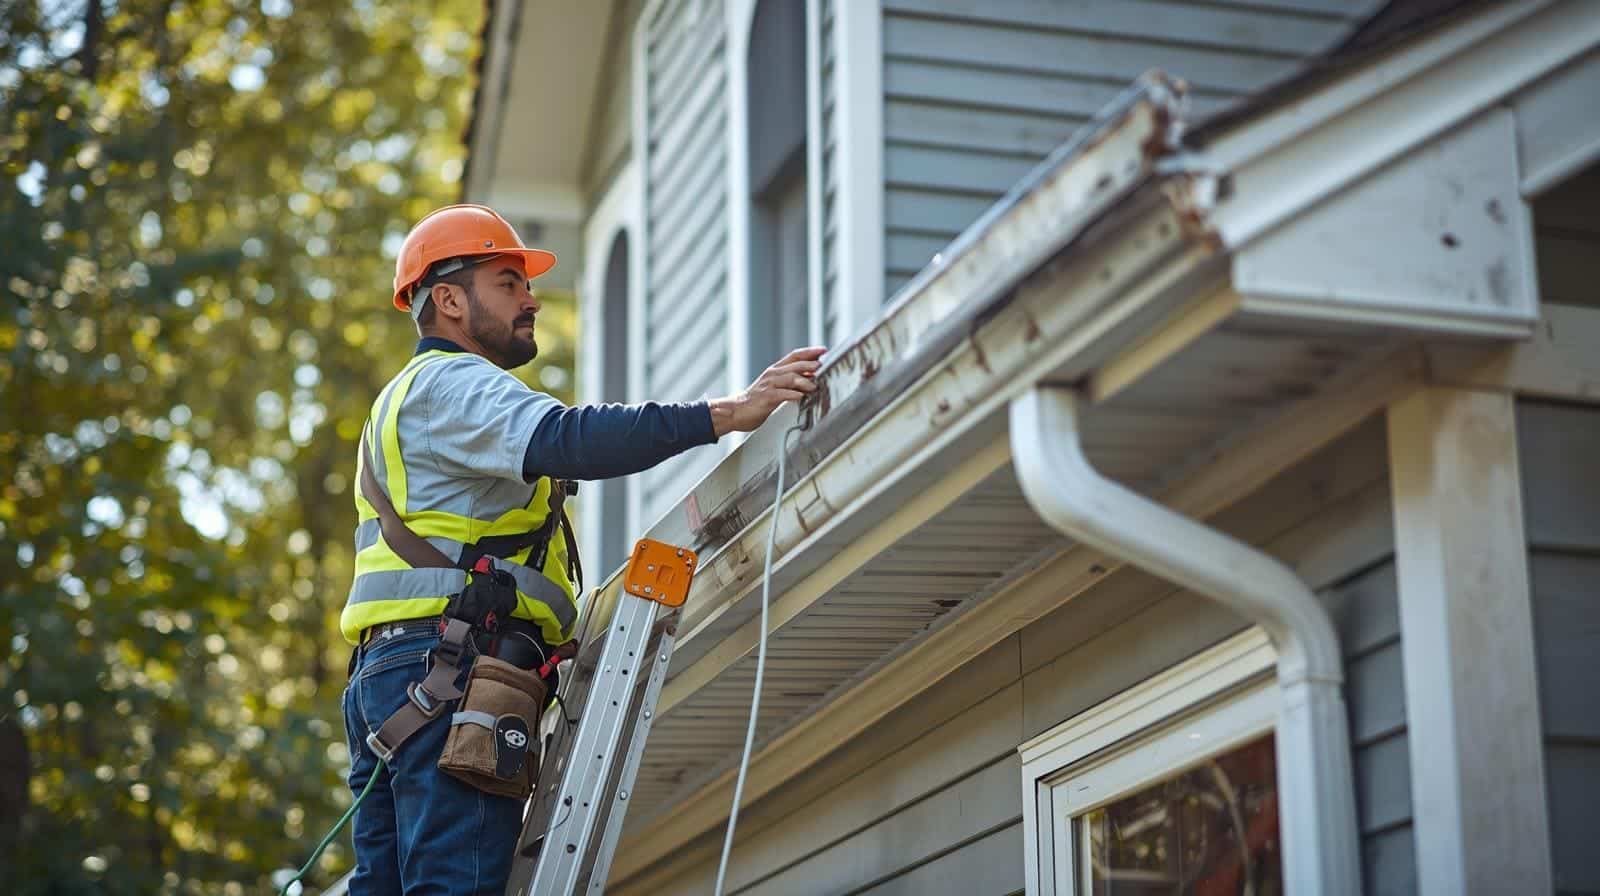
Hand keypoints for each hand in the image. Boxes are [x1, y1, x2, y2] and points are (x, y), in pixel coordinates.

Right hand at [709, 346, 825, 436]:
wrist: (736, 411)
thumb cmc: (757, 400)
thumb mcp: (775, 387)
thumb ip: (791, 381)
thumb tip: (811, 377)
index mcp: (775, 371)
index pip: (794, 356)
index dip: (809, 352)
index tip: (823, 350)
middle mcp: (772, 375)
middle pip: (794, 365)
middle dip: (809, 364)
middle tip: (821, 365)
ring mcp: (769, 386)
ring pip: (789, 378)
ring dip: (804, 381)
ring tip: (814, 386)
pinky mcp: (766, 398)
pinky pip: (781, 394)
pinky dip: (792, 395)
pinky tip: (801, 396)